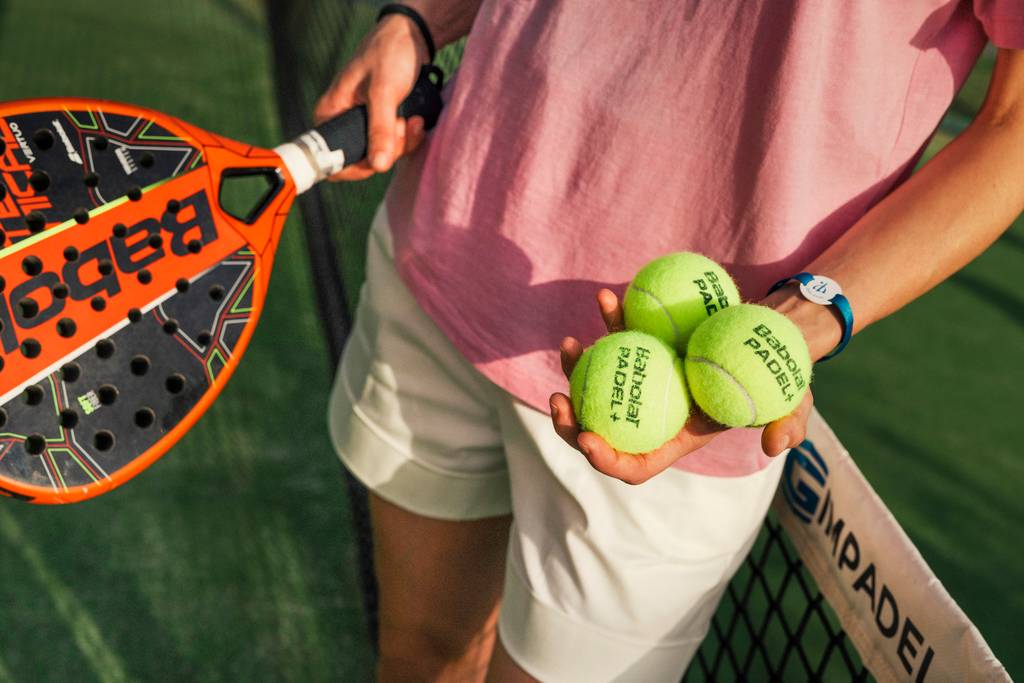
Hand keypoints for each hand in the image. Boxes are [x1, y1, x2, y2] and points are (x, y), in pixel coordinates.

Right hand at [313, 14, 431, 180]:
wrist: (412, 36)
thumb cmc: (389, 53)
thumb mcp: (384, 90)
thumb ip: (380, 128)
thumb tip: (378, 165)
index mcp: (331, 113)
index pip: (330, 159)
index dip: (353, 167)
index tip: (376, 159)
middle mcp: (344, 123)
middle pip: (362, 161)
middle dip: (387, 149)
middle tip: (401, 125)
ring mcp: (365, 125)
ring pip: (382, 154)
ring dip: (402, 142)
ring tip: (411, 119)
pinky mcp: (384, 124)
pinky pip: (395, 145)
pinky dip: (408, 138)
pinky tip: (415, 120)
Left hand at [549, 289, 814, 484]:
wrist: (771, 336)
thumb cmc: (779, 378)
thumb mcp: (793, 404)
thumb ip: (789, 426)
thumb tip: (775, 445)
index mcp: (675, 439)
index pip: (634, 464)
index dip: (608, 460)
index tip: (590, 439)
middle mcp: (650, 414)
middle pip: (599, 431)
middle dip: (569, 425)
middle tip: (557, 401)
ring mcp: (642, 380)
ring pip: (596, 384)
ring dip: (574, 369)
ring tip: (569, 345)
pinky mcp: (644, 346)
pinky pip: (618, 335)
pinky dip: (610, 318)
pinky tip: (606, 296)